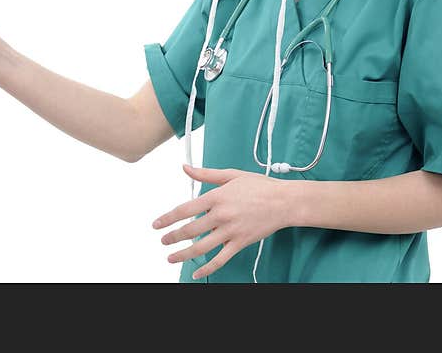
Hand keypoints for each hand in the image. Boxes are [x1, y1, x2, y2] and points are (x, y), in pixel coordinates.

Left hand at [152, 164, 291, 279]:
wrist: (285, 201)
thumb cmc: (260, 186)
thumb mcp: (231, 174)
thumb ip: (206, 174)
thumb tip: (186, 168)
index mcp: (217, 196)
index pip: (185, 209)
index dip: (167, 218)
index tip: (156, 224)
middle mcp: (221, 215)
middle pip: (190, 230)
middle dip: (172, 237)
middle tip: (163, 241)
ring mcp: (231, 231)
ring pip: (202, 247)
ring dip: (183, 254)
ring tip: (170, 257)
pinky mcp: (240, 243)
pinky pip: (221, 259)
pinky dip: (207, 268)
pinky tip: (197, 273)